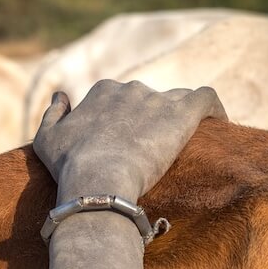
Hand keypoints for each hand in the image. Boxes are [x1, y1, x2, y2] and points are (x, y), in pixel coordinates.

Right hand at [33, 80, 225, 204]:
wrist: (97, 180)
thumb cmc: (69, 165)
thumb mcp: (47, 140)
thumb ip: (53, 114)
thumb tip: (61, 96)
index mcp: (102, 91)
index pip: (119, 98)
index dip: (124, 120)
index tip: (125, 143)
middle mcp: (131, 88)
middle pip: (148, 100)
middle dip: (151, 120)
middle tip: (152, 151)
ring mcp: (157, 99)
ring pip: (177, 99)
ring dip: (179, 116)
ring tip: (185, 141)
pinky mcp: (182, 113)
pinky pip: (206, 100)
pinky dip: (215, 108)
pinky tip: (221, 122)